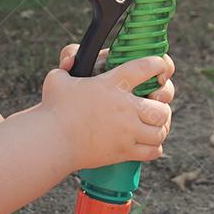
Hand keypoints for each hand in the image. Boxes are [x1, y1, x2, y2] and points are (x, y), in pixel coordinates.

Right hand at [41, 51, 173, 171]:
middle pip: (161, 107)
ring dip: (159, 128)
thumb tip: (69, 61)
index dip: (160, 65)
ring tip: (153, 126)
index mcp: (112, 84)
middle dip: (162, 106)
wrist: (51, 141)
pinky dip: (154, 147)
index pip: (147, 67)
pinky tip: (148, 143)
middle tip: (155, 106)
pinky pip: (152, 151)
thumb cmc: (53, 109)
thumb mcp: (57, 78)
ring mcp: (126, 132)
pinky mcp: (123, 152)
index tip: (161, 68)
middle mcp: (125, 107)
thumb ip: (67, 64)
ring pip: (160, 131)